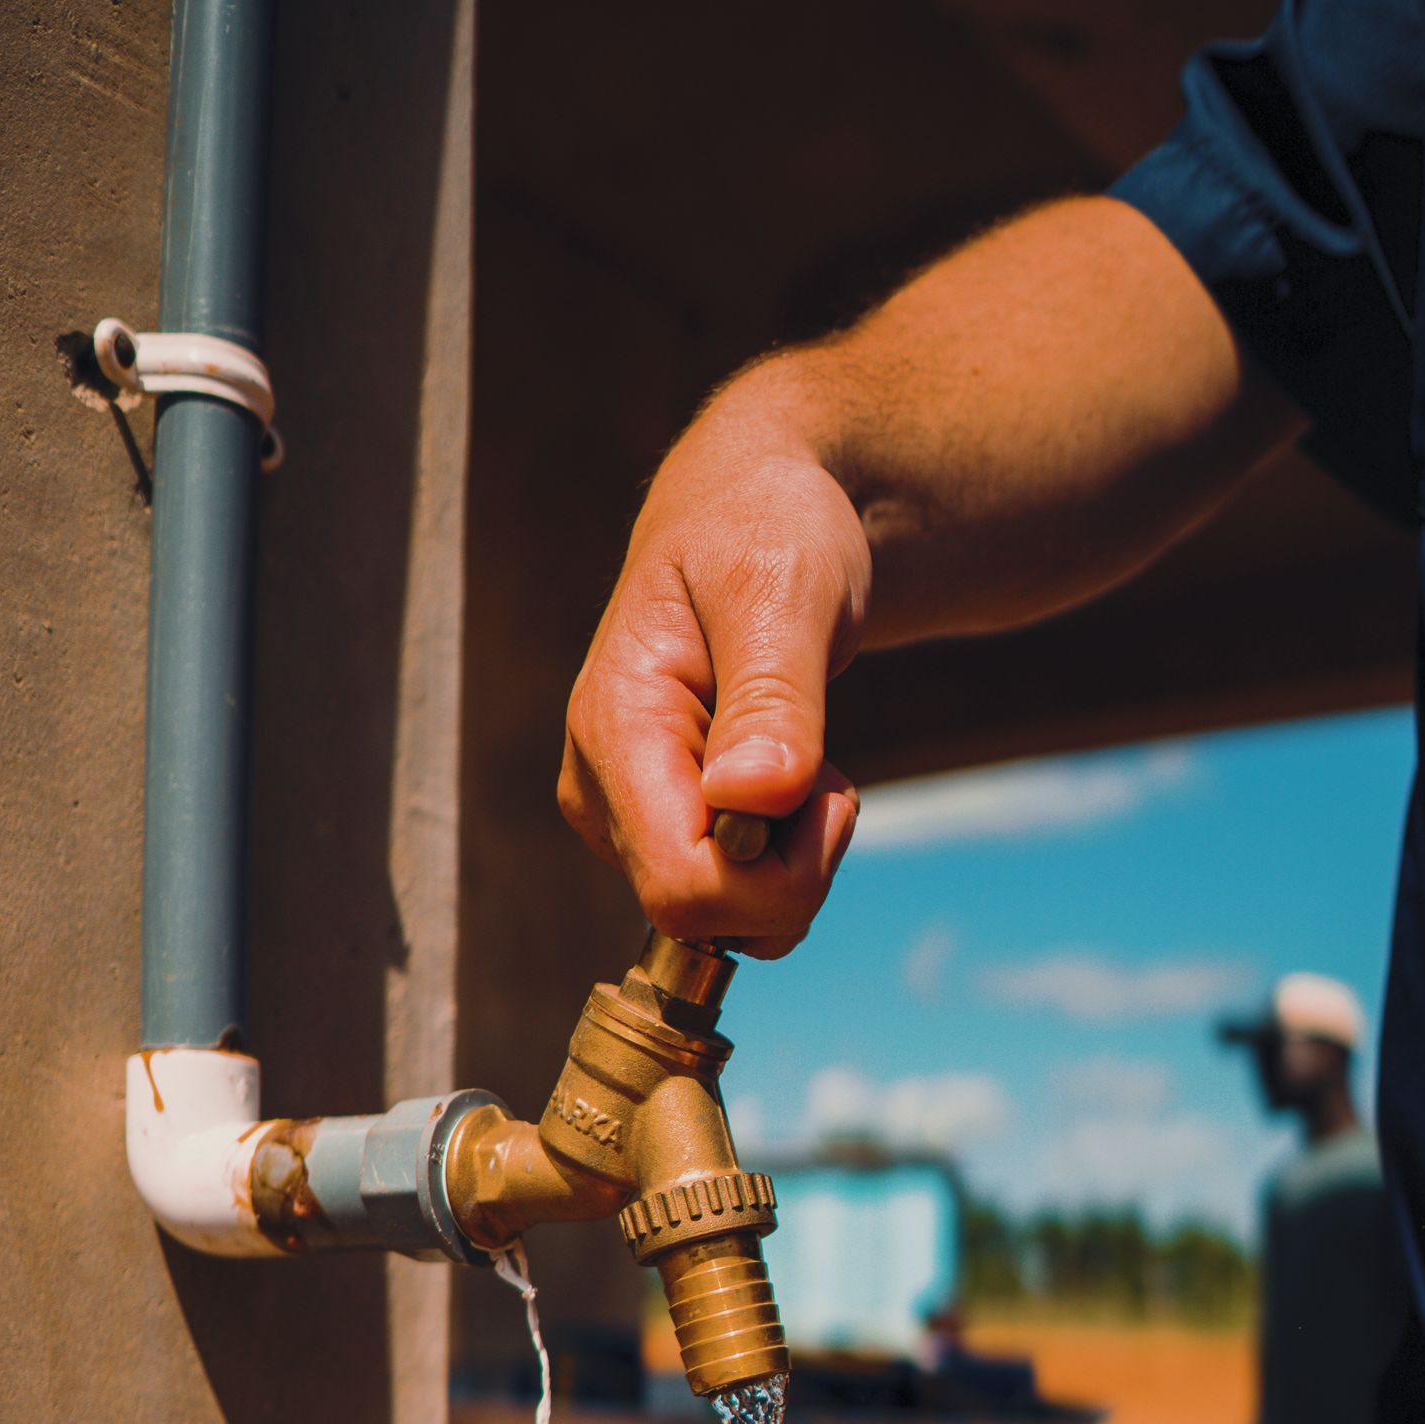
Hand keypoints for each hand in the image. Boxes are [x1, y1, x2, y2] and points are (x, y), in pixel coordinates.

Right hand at [559, 408, 867, 956]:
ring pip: (721, 918)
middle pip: (701, 917)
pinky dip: (780, 857)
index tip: (825, 789)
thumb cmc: (770, 527)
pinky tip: (782, 780)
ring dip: (792, 863)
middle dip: (790, 870)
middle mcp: (599, 787)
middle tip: (824, 772)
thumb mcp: (785, 590)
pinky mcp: (654, 826)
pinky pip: (730, 897)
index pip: (684, 888)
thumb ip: (772, 699)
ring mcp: (621, 814)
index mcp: (613, 730)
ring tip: (803, 760)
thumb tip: (751, 800)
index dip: (775, 878)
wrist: (757, 505)